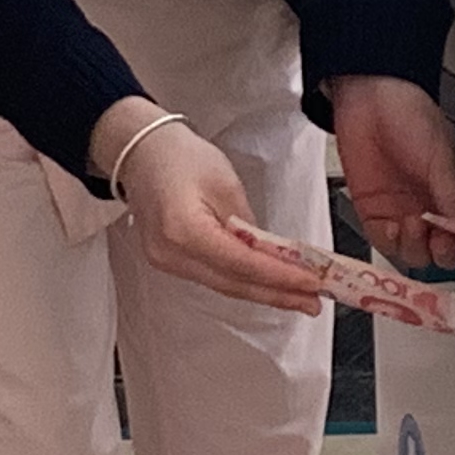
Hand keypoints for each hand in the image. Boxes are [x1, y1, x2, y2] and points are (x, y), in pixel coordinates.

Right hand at [94, 99, 331, 313]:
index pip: (241, 264)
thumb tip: (272, 257)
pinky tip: (266, 284)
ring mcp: (166, 263)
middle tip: (314, 302)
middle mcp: (171, 254)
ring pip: (224, 285)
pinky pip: (212, 278)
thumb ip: (249, 225)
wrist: (141, 152)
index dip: (280, 278)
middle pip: (233, 284)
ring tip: (298, 296)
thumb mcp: (226, 183)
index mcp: (184, 229)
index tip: (312, 284)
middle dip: (276, 295)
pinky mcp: (169, 262)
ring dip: (262, 292)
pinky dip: (242, 281)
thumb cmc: (180, 156)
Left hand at [331, 74, 454, 272]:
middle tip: (441, 237)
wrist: (367, 100)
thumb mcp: (443, 158)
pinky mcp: (378, 215)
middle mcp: (437, 208)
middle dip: (448, 251)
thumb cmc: (411, 117)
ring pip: (419, 255)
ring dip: (418, 247)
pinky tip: (392, 226)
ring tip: (414, 222)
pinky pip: (387, 245)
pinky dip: (391, 243)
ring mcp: (407, 214)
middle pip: (450, 252)